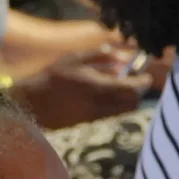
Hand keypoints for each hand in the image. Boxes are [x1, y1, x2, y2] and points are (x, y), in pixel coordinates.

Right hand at [6, 48, 151, 129]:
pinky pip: (110, 115)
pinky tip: (107, 98)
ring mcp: (94, 115)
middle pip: (130, 102)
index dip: (142, 82)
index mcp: (96, 85)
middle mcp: (98, 103)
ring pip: (122, 110)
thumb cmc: (52, 77)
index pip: (130, 87)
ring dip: (127, 101)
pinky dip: (116, 107)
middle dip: (136, 92)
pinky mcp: (88, 122)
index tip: (146, 77)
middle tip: (135, 82)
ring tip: (121, 89)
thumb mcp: (73, 59)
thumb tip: (122, 56)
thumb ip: (99, 56)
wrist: (32, 103)